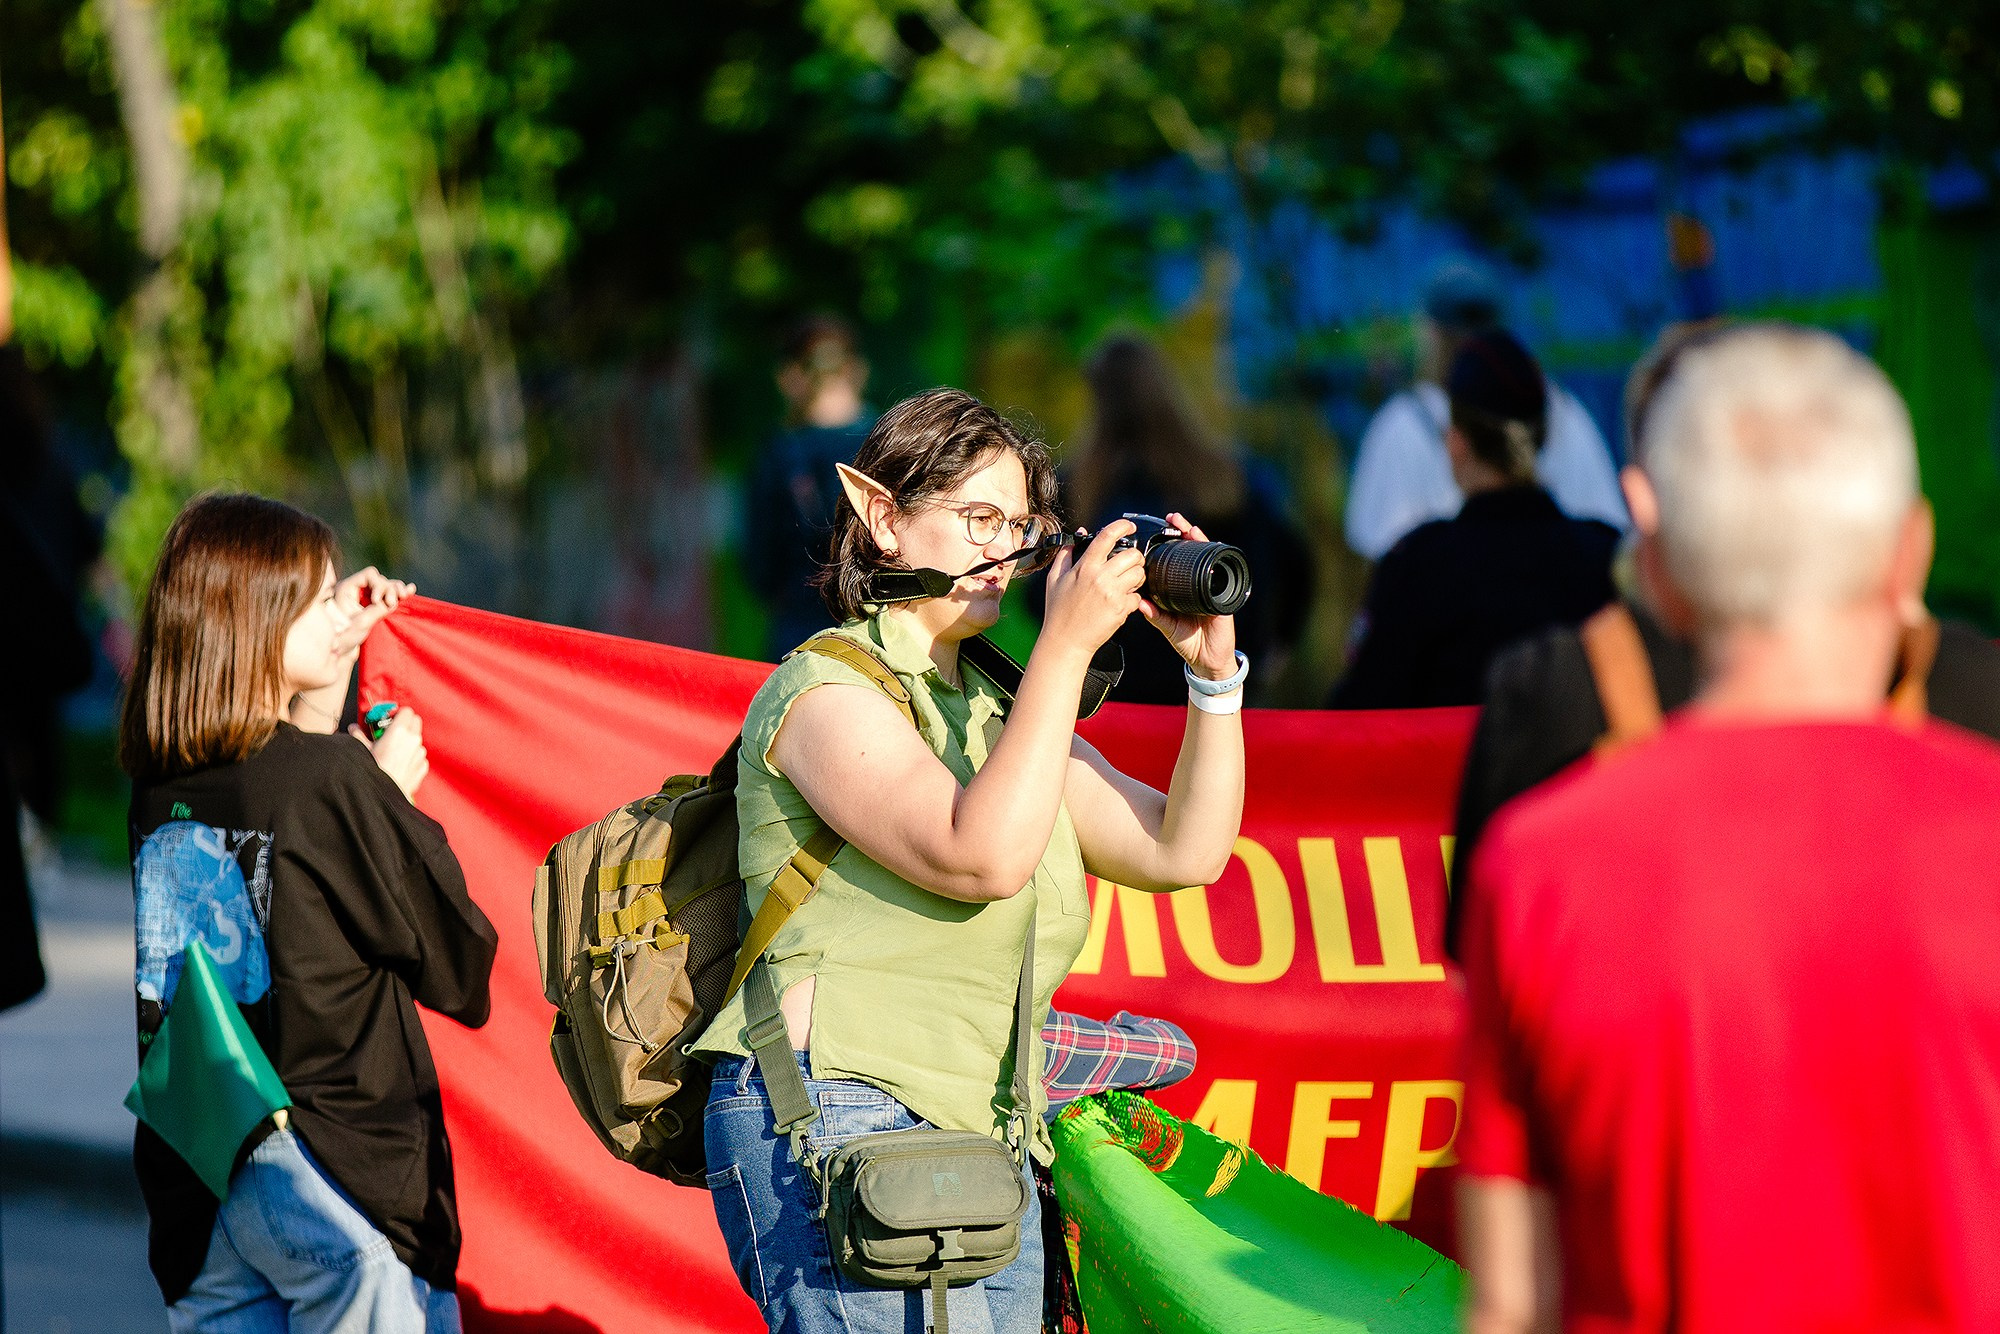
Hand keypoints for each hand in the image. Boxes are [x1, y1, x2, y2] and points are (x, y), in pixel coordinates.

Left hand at [331, 568, 414, 657]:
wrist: (340, 650)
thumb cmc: (345, 636)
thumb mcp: (362, 622)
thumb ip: (378, 609)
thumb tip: (394, 602)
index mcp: (347, 588)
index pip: (369, 575)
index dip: (378, 585)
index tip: (377, 601)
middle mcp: (357, 589)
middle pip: (380, 580)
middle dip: (390, 590)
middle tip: (393, 604)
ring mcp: (366, 596)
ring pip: (386, 586)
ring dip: (396, 591)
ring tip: (404, 597)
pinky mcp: (372, 605)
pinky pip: (388, 595)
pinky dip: (397, 594)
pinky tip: (410, 590)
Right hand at [351, 706, 427, 800]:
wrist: (382, 797)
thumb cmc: (372, 771)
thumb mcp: (361, 750)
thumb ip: (358, 735)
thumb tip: (354, 728)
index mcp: (399, 731)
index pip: (407, 711)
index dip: (398, 714)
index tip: (390, 719)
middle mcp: (413, 740)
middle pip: (416, 722)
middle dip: (406, 724)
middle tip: (392, 732)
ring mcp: (420, 754)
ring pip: (418, 741)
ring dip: (409, 742)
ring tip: (394, 752)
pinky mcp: (423, 767)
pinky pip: (420, 757)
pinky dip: (412, 758)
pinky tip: (400, 765)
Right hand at [1040, 520, 1145, 658]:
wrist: (1065, 641)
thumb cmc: (1059, 612)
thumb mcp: (1054, 579)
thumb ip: (1065, 555)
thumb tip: (1077, 537)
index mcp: (1085, 566)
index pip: (1107, 536)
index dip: (1122, 526)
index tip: (1129, 526)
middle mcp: (1100, 577)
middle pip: (1133, 555)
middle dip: (1135, 558)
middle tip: (1129, 565)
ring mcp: (1112, 593)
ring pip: (1139, 574)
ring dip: (1137, 577)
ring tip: (1126, 584)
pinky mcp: (1121, 609)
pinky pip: (1138, 597)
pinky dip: (1133, 599)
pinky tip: (1121, 602)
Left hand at [1139, 513, 1237, 679]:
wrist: (1207, 660)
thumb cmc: (1188, 642)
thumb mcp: (1167, 626)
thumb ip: (1155, 614)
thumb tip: (1139, 602)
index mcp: (1183, 590)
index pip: (1177, 561)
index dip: (1171, 545)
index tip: (1160, 530)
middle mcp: (1198, 585)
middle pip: (1193, 552)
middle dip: (1185, 533)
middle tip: (1174, 518)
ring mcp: (1212, 588)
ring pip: (1208, 558)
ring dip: (1200, 540)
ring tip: (1190, 527)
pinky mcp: (1222, 597)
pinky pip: (1220, 575)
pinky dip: (1216, 561)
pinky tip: (1211, 549)